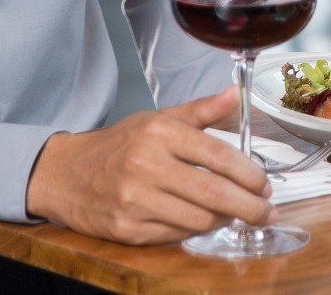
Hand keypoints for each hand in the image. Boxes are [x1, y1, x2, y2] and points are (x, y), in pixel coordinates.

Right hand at [24, 88, 275, 244]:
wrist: (65, 174)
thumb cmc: (118, 145)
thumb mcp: (157, 119)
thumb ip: (200, 110)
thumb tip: (235, 94)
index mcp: (159, 133)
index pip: (217, 155)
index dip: (248, 174)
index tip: (265, 184)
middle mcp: (147, 166)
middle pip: (213, 193)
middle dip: (248, 206)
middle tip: (265, 211)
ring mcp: (135, 201)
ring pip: (198, 219)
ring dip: (224, 220)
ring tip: (233, 213)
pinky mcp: (127, 229)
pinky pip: (176, 236)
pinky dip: (195, 230)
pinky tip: (202, 221)